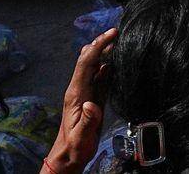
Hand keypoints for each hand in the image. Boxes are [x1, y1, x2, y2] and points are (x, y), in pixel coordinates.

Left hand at [42, 28, 115, 173]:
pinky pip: (100, 78)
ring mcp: (86, 93)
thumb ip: (87, 121)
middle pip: (88, 59)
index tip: (112, 34)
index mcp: (76, 94)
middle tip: (117, 31)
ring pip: (94, 66)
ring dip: (104, 52)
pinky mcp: (93, 99)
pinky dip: (108, 66)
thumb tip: (91, 104)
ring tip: (119, 41)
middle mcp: (79, 89)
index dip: (98, 46)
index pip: (86, 63)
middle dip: (100, 43)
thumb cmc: (74, 148)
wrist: (69, 156)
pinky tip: (116, 61)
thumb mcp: (81, 137)